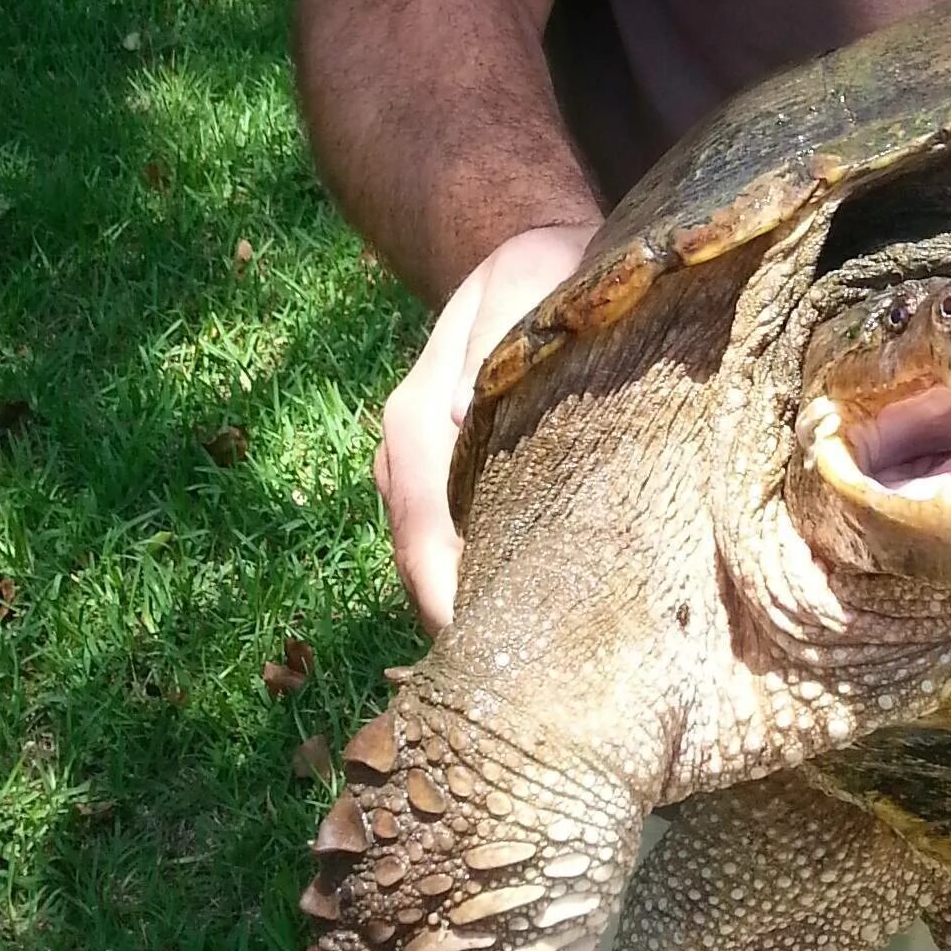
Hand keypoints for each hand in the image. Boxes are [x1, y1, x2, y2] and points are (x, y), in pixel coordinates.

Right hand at [376, 222, 600, 631]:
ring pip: (435, 570)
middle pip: (423, 570)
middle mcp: (404, 460)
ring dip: (477, 614)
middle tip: (532, 688)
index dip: (449, 601)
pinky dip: (485, 587)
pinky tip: (537, 620)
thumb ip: (498, 340)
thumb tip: (462, 410)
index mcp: (417, 420)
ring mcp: (416, 480)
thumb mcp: (529, 284)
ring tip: (541, 667)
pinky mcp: (442, 491)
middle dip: (467, 628)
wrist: (529, 262)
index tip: (489, 657)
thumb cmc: (546, 275)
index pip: (424, 532)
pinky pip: (455, 554)